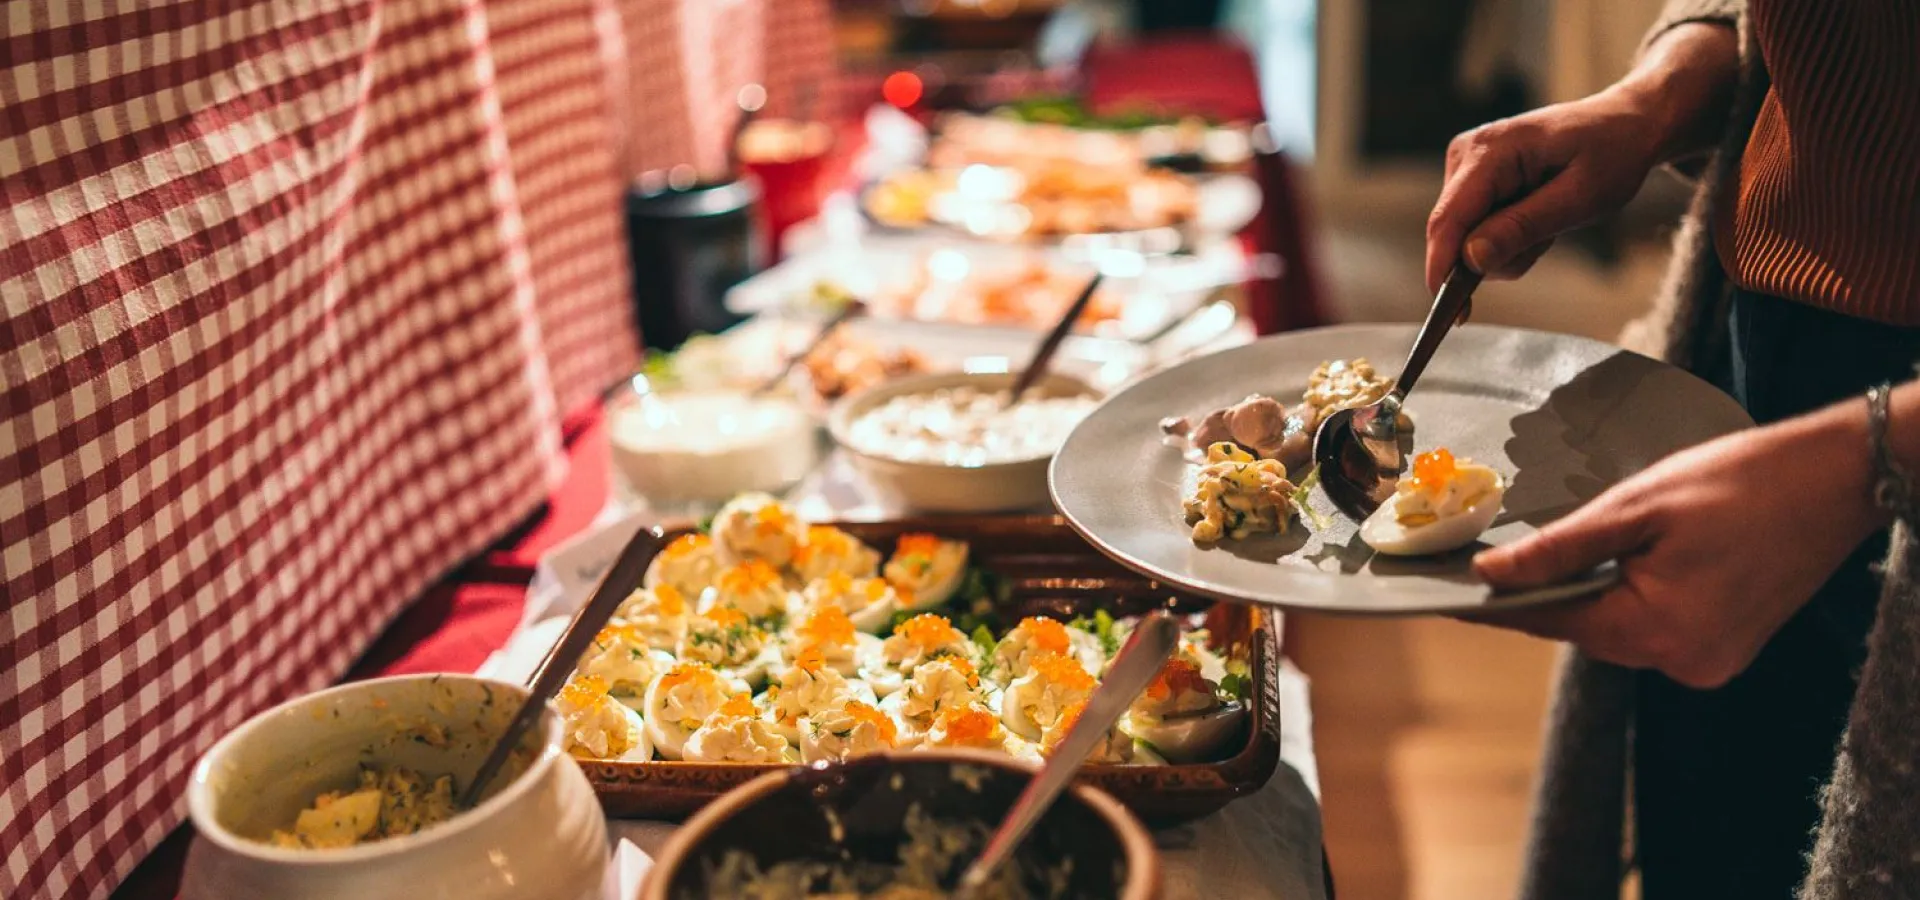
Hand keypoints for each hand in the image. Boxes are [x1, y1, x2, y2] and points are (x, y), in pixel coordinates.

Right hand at [1423, 23, 1738, 292]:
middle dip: (1495, 255)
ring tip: (1548, 222)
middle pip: (1453, 233)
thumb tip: (1471, 259)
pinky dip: (1505, 236)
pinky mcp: (1471, 179)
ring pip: (1463, 237)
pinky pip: (1474, 228)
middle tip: (1547, 240)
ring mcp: (1465, 165)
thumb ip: (1523, 227)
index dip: (1441, 267)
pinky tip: (1535, 215)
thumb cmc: (1611, 153)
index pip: (1448, 219)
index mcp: (1490, 150)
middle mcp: (1466, 154)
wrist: (1624, 124)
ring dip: (1507, 247)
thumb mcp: (1579, 197)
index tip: (1446, 313)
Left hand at [1464, 403, 1885, 688]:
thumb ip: (1560, 548)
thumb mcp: (1636, 506)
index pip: (1550, 621)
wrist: (1836, 478)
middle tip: (1484, 568)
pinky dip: (1627, 600)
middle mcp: (1682, 661)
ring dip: (1587, 596)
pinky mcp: (1724, 647)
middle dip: (1541, 596)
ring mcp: (1708, 660)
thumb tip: (1491, 575)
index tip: (1444, 597)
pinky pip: (1652, 629)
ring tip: (1545, 562)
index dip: (1494, 606)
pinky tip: (1616, 568)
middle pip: (1584, 629)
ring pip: (1617, 630)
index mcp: (1657, 630)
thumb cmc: (1739, 480)